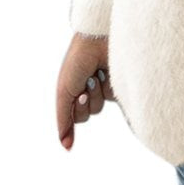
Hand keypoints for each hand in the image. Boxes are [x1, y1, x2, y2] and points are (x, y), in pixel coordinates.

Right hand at [56, 33, 115, 150]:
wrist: (99, 37)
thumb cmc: (78, 59)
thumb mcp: (64, 90)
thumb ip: (64, 119)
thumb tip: (66, 146)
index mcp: (73, 88)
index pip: (74, 116)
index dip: (76, 108)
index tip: (78, 92)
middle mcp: (88, 88)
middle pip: (87, 114)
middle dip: (86, 100)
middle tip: (88, 81)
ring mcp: (104, 85)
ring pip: (100, 107)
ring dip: (97, 93)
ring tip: (98, 74)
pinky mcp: (119, 80)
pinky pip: (114, 98)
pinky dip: (109, 87)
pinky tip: (109, 71)